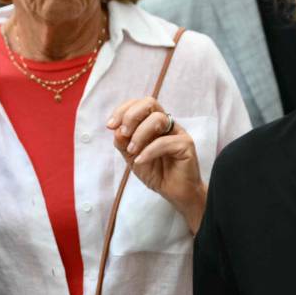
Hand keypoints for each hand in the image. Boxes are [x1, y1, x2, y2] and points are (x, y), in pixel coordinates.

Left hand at [108, 97, 206, 232]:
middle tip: (123, 133)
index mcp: (152, 122)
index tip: (110, 126)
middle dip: (131, 115)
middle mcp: (166, 123)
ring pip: (158, 119)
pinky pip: (165, 141)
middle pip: (150, 103)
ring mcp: (177, 132)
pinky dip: (148, 151)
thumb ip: (123, 143)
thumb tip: (115, 129)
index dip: (122, 110)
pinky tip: (140, 161)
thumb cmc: (156, 172)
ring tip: (132, 151)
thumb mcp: (131, 157)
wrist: (173, 192)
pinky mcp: (186, 145)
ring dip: (139, 134)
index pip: (138, 104)